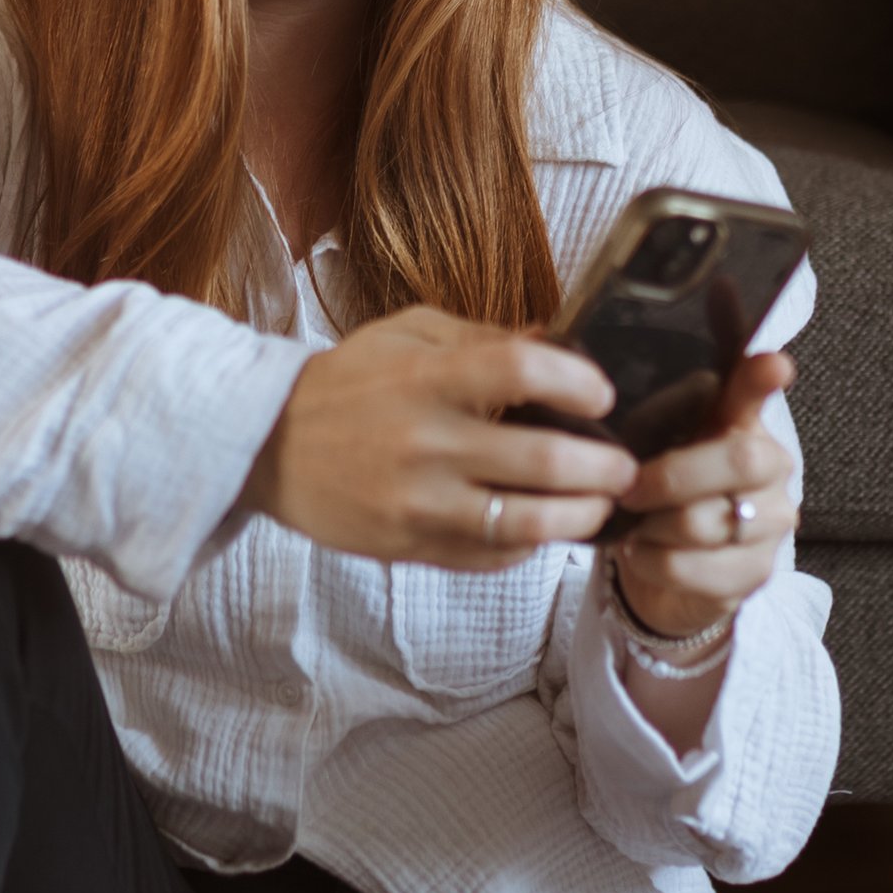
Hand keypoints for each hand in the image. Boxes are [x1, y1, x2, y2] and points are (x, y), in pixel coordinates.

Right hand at [246, 307, 638, 567]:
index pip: (522, 370)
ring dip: (580, 518)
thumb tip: (557, 341)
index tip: (602, 395)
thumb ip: (482, 338)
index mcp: (426, 377)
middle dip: (604, 468)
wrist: (266, 447)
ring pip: (525, 524)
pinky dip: (528, 547)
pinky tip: (542, 529)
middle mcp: (425, 442)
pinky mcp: (410, 546)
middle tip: (626, 467)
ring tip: (598, 506)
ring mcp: (418, 502)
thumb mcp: (406, 334)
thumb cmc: (344, 384)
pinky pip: (490, 558)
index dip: (578, 381)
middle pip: (542, 460)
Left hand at [606, 351, 799, 639]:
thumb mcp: (647, 449)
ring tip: (635, 525)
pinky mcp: (755, 572)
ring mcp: (773, 521)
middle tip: (629, 490)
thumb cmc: (658, 494)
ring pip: (702, 522)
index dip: (764, 379)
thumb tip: (601, 383)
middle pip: (739, 461)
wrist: (666, 568)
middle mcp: (773, 466)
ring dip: (651, 526)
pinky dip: (648, 561)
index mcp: (743, 423)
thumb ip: (647, 420)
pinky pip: (688, 566)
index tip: (773, 364)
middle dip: (670, 477)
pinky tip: (641, 553)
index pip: (757, 392)